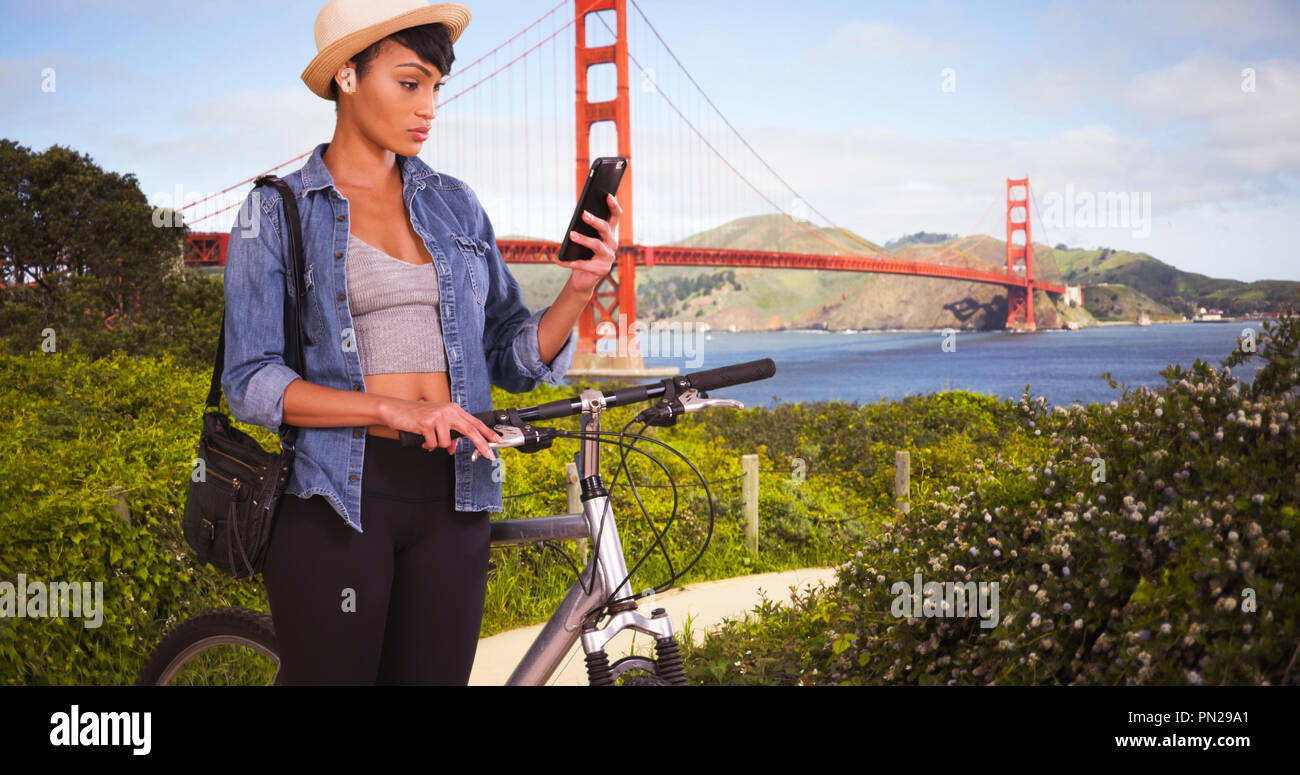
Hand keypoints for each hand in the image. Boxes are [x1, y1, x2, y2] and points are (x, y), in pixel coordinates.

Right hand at [381, 398, 500, 458]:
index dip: (487, 432)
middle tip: (490, 455)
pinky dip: (428, 445)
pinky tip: (422, 438)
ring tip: (428, 439)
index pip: (474, 422)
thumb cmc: (416, 416)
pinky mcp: (427, 423)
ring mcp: (438, 417)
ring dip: (438, 445)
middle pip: (470, 430)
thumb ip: (448, 433)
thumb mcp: (436, 423)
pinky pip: (434, 444)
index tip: (497, 440)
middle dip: (482, 444)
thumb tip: (454, 447)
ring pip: (447, 443)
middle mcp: (448, 411)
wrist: (395, 410)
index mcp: (453, 409)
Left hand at [556, 192, 619, 295]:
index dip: (613, 206)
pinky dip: (568, 262)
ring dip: (584, 239)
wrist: (583, 279)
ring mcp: (608, 258)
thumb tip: (579, 215)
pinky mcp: (600, 270)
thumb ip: (584, 228)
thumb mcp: (584, 240)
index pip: (615, 217)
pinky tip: (558, 259)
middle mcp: (611, 245)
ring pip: (597, 245)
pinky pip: (583, 264)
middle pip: (606, 229)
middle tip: (584, 214)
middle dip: (595, 221)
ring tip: (571, 235)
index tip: (607, 195)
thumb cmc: (583, 255)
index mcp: (609, 234)